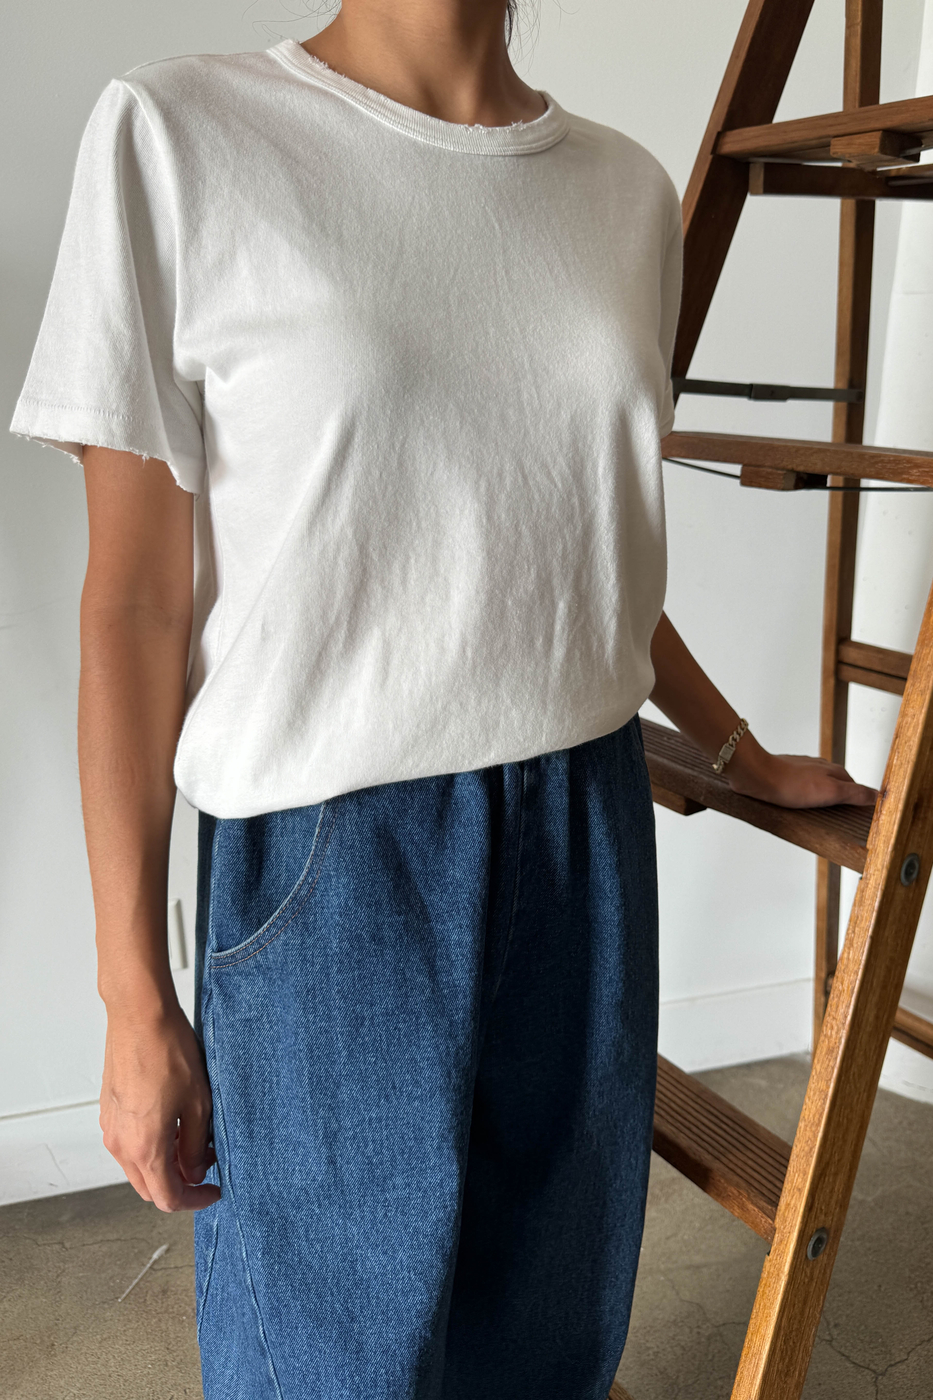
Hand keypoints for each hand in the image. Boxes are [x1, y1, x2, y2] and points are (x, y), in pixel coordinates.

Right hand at [100, 1000, 220, 1211]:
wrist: (139, 1015)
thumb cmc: (168, 1051)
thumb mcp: (198, 1104)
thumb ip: (195, 1147)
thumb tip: (193, 1171)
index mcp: (144, 1148)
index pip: (168, 1198)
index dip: (195, 1201)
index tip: (213, 1191)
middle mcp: (120, 1143)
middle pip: (149, 1187)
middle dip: (180, 1184)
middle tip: (206, 1165)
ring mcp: (111, 1126)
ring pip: (138, 1166)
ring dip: (165, 1164)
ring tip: (194, 1139)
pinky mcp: (109, 1110)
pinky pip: (129, 1143)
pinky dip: (150, 1146)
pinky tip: (173, 1123)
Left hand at [725, 732, 877, 809]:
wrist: (756, 775)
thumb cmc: (789, 784)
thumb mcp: (830, 792)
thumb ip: (854, 794)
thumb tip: (877, 796)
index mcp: (833, 770)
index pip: (855, 788)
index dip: (858, 802)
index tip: (860, 815)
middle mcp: (820, 767)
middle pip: (838, 787)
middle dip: (840, 801)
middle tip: (841, 819)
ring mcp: (802, 770)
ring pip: (819, 787)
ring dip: (821, 800)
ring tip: (819, 816)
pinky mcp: (786, 775)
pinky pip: (801, 788)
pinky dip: (804, 797)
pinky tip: (799, 807)